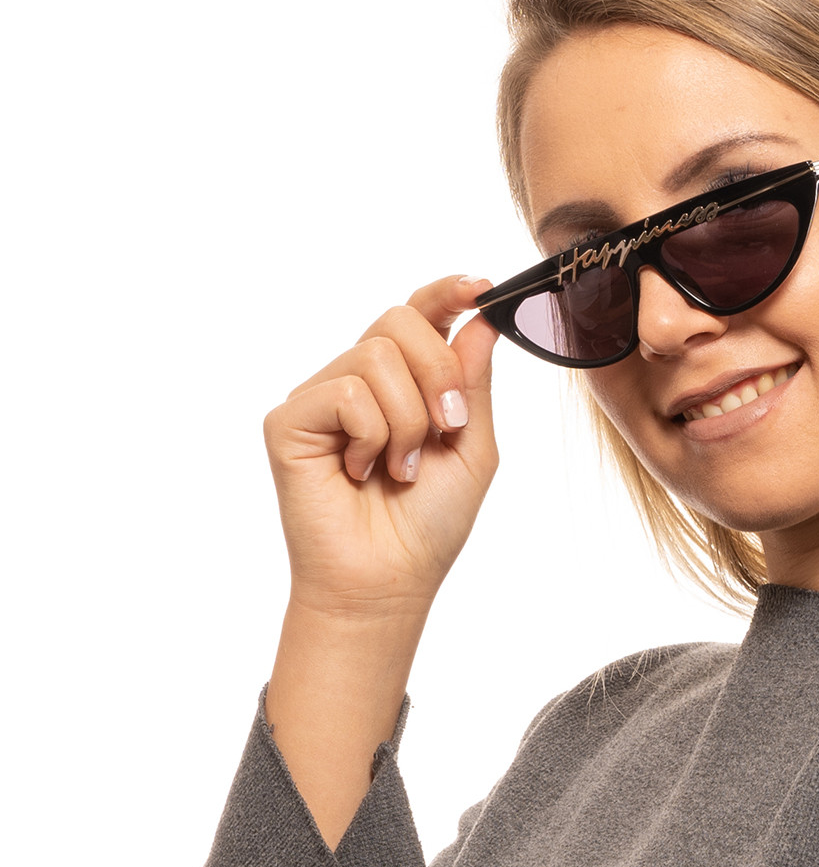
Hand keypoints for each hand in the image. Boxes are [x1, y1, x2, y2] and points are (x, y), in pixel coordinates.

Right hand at [263, 274, 499, 618]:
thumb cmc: (428, 522)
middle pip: (400, 322)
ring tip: (400, 467)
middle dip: (439, 374)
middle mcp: (359, 381)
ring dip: (407, 420)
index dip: (447, 293)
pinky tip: (361, 472)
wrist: (387, 580)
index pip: (420, 316)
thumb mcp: (472, 447)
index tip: (480, 287)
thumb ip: (474, 382)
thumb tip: (481, 319)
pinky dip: (371, 436)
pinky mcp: (289, 419)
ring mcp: (322, 397)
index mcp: (404, 382)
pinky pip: (344, 392)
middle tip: (448, 429)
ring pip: (375, 358)